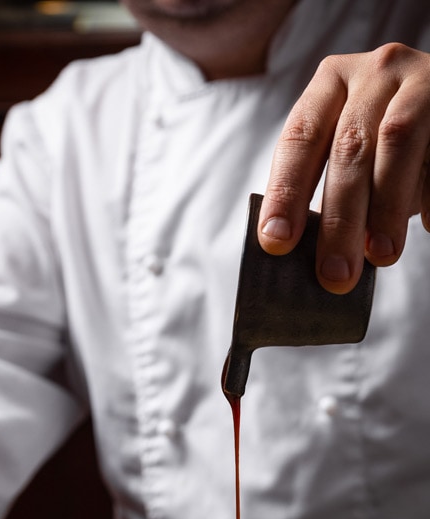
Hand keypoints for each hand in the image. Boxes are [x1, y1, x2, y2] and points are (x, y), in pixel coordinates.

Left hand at [258, 43, 429, 293]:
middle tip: (335, 274)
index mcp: (331, 83)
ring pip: (397, 142)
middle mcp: (375, 72)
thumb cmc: (389, 145)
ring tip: (380, 256)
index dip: (286, 192)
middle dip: (339, 220)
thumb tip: (303, 254)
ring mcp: (422, 79)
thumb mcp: (353, 152)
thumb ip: (328, 190)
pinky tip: (428, 227)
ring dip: (387, 208)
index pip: (299, 139)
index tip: (276, 243)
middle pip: (348, 149)